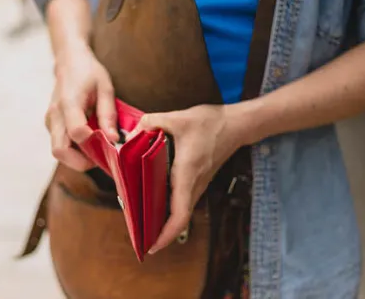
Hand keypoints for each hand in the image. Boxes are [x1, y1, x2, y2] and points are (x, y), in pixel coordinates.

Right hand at [45, 43, 119, 170]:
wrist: (68, 61)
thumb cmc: (88, 72)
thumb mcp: (105, 88)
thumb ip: (108, 115)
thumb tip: (113, 139)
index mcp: (69, 103)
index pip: (76, 132)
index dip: (94, 144)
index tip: (111, 144)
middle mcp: (55, 115)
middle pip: (60, 151)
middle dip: (81, 161)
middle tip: (102, 157)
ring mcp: (50, 121)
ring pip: (58, 151)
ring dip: (78, 158)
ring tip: (98, 149)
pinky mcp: (51, 126)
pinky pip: (60, 145)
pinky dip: (74, 150)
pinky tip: (90, 142)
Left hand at [132, 105, 243, 253]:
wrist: (235, 125)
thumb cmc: (211, 123)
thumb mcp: (177, 118)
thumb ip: (150, 123)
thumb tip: (129, 137)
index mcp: (187, 173)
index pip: (179, 213)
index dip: (166, 234)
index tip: (152, 246)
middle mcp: (194, 184)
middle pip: (178, 219)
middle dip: (159, 234)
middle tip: (139, 239)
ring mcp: (198, 185)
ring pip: (181, 212)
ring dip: (164, 223)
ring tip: (142, 225)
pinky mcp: (198, 181)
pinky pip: (183, 202)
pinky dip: (169, 210)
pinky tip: (154, 205)